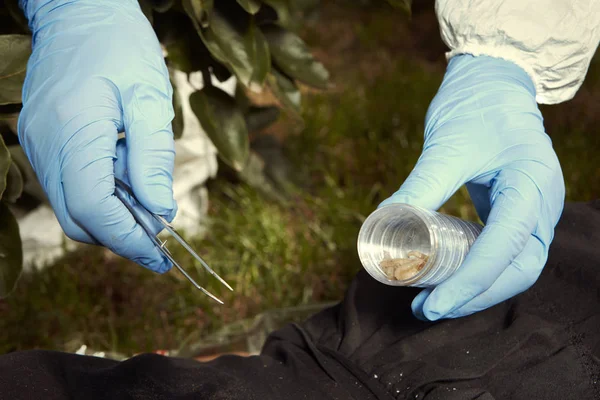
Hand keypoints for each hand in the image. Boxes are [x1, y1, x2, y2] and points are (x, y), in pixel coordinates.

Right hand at [18, 0, 176, 271]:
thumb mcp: (149, 97)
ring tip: (147, 190)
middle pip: (79, 219)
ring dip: (115, 215)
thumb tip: (161, 210)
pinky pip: (71, 187)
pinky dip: (103, 195)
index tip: (160, 255)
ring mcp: (39, 146)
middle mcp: (47, 146)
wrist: (79, 13)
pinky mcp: (45, 144)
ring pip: (73, 208)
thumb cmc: (119, 47)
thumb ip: (154, 157)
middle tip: (162, 235)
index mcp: (73, 132)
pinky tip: (127, 174)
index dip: (129, 239)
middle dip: (122, 235)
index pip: (95, 209)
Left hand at [380, 55, 564, 319]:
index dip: (470, 283)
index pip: (505, 247)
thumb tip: (382, 225)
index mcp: (532, 183)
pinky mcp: (516, 214)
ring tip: (430, 303)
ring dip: (475, 291)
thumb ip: (420, 186)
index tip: (432, 304)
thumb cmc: (474, 107)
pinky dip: (476, 273)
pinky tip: (444, 281)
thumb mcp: (445, 146)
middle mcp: (542, 204)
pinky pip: (502, 254)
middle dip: (474, 296)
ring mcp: (533, 211)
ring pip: (514, 268)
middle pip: (519, 269)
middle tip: (428, 310)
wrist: (491, 86)